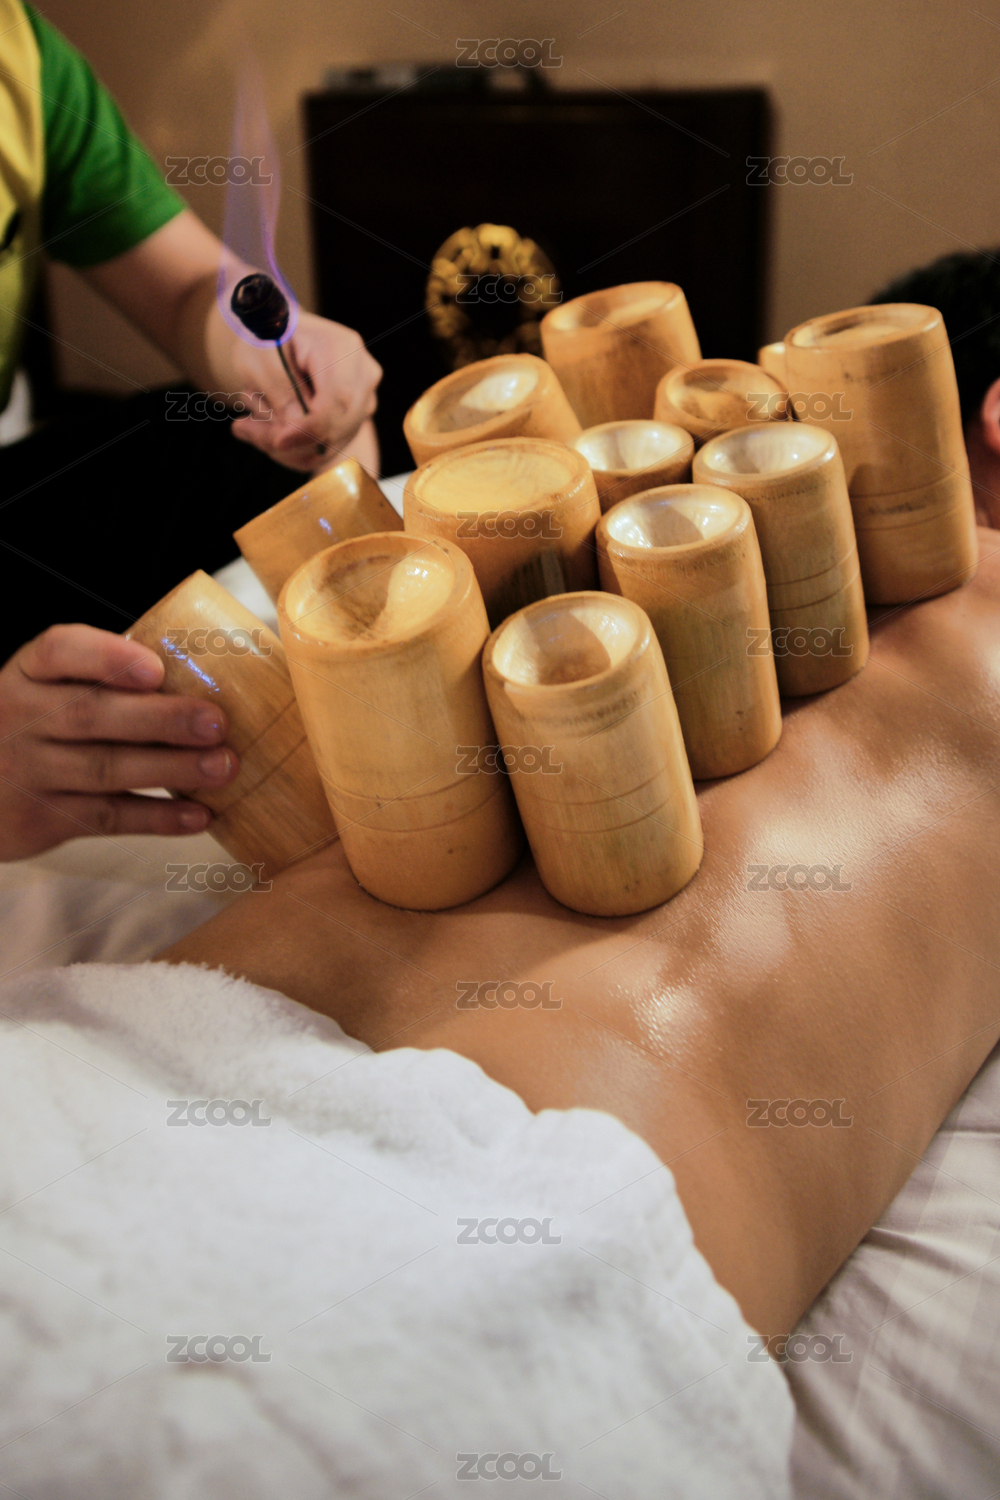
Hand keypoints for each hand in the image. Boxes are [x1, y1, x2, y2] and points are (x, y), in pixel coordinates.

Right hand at [0, 625, 239, 860]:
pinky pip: (106, 817)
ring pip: (106, 769)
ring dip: (171, 769)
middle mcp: (22, 717)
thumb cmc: (31, 726)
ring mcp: (30, 771)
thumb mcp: (44, 689)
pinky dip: (157, 818)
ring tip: (222, 767)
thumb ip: (99, 680)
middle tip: (216, 723)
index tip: (156, 669)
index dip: (108, 658)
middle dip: (161, 719)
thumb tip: (198, 678)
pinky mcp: (42, 818)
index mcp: (29, 672)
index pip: (60, 651)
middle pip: (93, 715)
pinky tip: (200, 814)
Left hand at [228, 310, 381, 471]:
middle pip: (339, 427)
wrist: (273, 336)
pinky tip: (266, 430)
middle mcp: (362, 375)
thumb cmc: (264, 340)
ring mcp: (363, 398)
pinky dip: (293, 449)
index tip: (277, 440)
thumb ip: (280, 394)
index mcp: (342, 348)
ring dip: (287, 446)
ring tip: (249, 425)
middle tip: (246, 430)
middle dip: (292, 441)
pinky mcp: (354, 419)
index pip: (339, 399)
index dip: (311, 428)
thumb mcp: (260, 360)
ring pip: (332, 445)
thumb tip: (294, 431)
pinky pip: (326, 449)